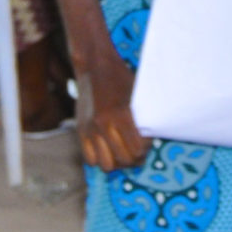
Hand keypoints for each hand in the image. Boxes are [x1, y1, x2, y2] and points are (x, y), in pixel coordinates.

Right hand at [77, 45, 149, 171]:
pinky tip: (107, 151)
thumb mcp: (136, 95)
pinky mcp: (80, 132)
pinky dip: (100, 159)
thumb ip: (141, 117)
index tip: (147, 143)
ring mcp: (90, 130)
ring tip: (122, 153)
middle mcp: (103, 125)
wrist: (94, 67)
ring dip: (116, 162)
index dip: (145, 149)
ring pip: (106, 164)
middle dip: (134, 159)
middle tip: (138, 152)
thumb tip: (151, 136)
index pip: (137, 149)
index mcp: (120, 115)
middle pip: (123, 160)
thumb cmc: (121, 79)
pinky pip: (90, 159)